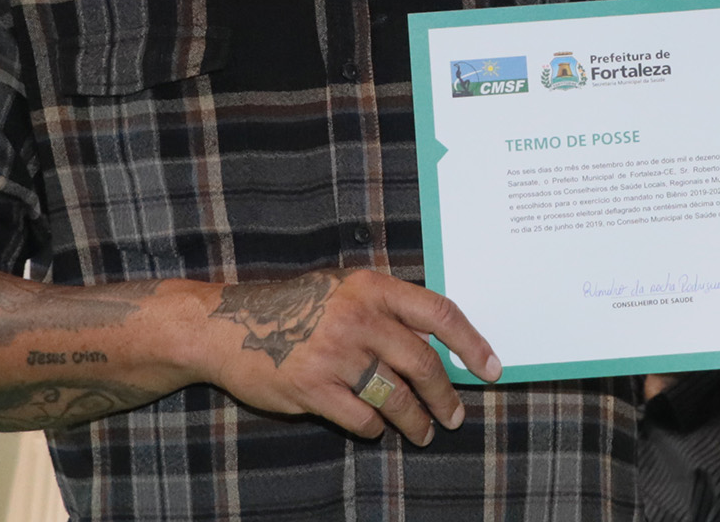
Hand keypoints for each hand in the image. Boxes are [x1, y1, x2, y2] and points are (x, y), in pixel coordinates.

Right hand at [204, 269, 499, 446]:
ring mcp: (336, 354)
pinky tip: (376, 427)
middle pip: (423, 364)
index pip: (439, 314)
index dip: (471, 344)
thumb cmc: (295, 307)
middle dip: (447, 397)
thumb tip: (439, 344)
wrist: (229, 326)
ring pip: (397, 397)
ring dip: (416, 421)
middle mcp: (359, 318)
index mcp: (372, 287)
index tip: (491, 369)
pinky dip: (375, 427)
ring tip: (424, 432)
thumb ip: (387, 309)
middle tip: (455, 416)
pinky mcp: (313, 388)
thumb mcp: (344, 290)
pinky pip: (363, 418)